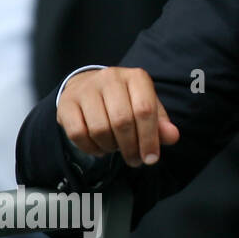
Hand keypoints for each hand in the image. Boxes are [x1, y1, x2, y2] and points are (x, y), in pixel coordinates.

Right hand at [57, 67, 178, 167]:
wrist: (89, 86)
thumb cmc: (125, 100)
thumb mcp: (147, 107)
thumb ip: (160, 123)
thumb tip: (172, 137)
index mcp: (136, 77)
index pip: (145, 110)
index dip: (149, 139)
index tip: (151, 159)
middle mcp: (110, 78)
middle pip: (122, 121)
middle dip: (130, 148)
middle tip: (134, 160)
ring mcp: (86, 89)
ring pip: (100, 129)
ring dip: (111, 147)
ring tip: (116, 148)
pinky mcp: (66, 103)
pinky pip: (78, 134)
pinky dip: (91, 148)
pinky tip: (100, 149)